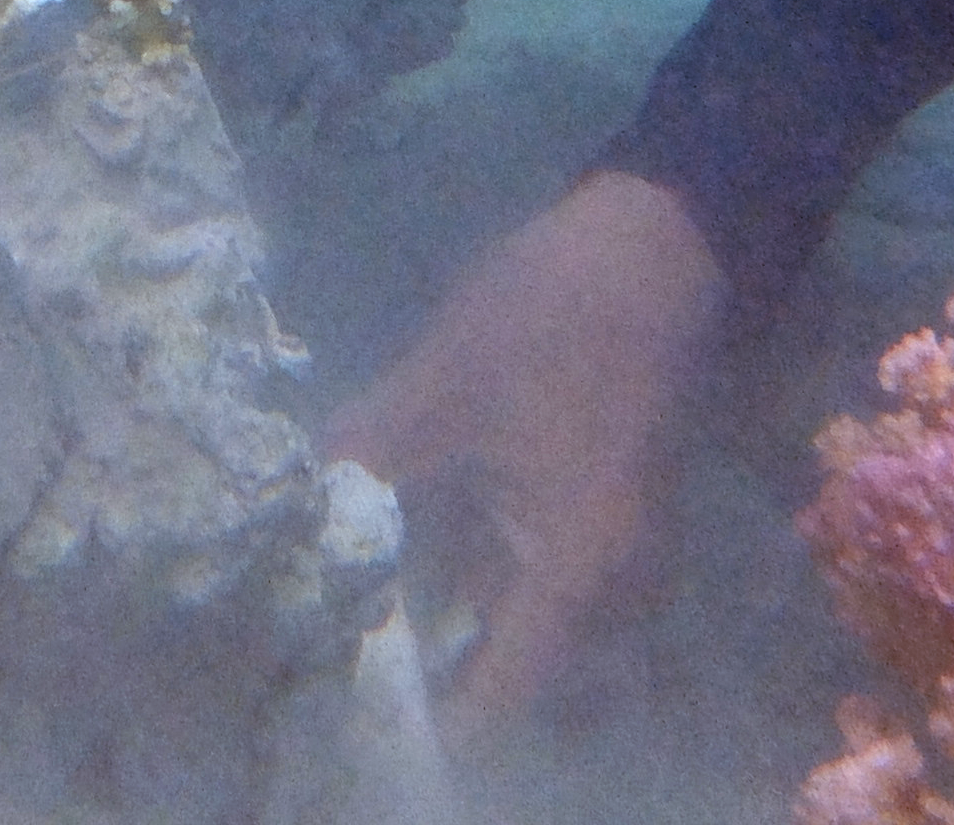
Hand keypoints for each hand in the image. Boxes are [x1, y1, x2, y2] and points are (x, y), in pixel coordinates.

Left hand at [323, 171, 729, 729]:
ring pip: (524, 617)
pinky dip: (476, 566)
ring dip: (449, 610)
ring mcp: (618, 548)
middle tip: (335, 637)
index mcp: (580, 575)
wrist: (661, 239)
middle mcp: (615, 586)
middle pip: (514, 669)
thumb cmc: (558, 315)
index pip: (499, 700)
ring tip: (358, 583)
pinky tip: (408, 533)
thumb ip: (368, 459)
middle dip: (427, 662)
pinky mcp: (604, 508)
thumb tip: (293, 513)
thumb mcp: (442, 384)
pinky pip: (538, 571)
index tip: (353, 703)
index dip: (426, 715)